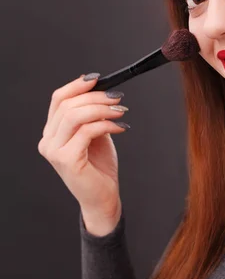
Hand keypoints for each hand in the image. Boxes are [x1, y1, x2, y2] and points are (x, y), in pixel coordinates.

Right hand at [38, 73, 128, 214]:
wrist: (103, 199)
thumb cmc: (99, 169)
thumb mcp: (95, 135)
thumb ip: (92, 116)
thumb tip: (100, 91)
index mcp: (52, 133)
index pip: (58, 100)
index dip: (77, 85)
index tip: (97, 79)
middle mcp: (48, 140)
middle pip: (68, 105)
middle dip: (96, 97)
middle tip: (118, 99)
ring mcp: (54, 151)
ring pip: (76, 115)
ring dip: (102, 109)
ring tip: (121, 111)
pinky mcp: (66, 159)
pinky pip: (87, 131)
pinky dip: (106, 125)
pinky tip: (120, 127)